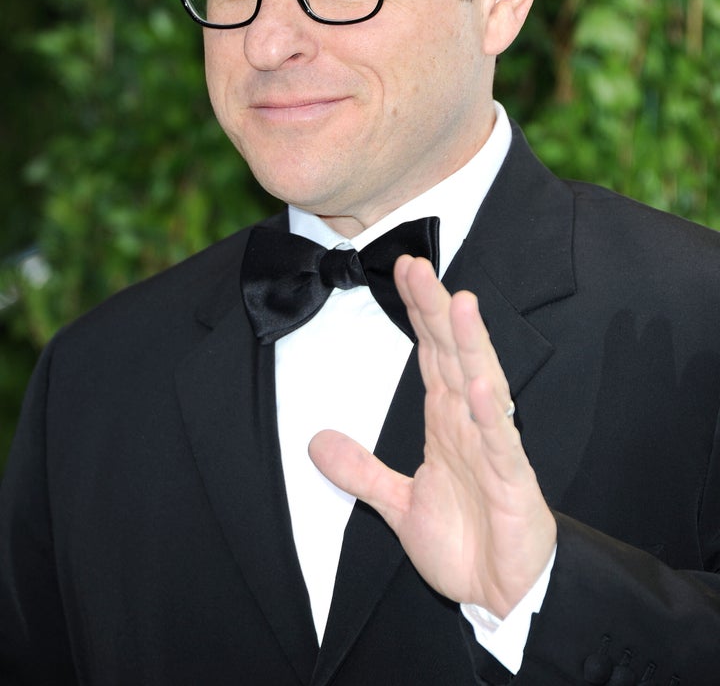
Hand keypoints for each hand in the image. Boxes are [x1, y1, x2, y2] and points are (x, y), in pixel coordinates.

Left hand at [308, 255, 556, 618]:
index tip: (403, 271)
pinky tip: (481, 386)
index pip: (431, 355)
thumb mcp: (398, 505)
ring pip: (481, 385)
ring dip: (470, 345)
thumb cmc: (466, 545)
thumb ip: (361, 471)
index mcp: (447, 423)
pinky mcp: (512, 483)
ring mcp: (494, 449)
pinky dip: (492, 416)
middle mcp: (471, 424)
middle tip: (416, 265)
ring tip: (459, 303)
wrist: (503, 598)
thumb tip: (315, 441)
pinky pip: (501, 444)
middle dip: (435, 310)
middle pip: (453, 355)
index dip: (418, 313)